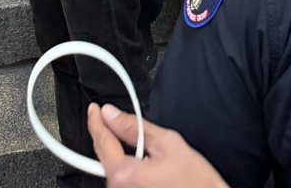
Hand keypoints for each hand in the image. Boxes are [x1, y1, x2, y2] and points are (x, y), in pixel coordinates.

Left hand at [88, 103, 228, 186]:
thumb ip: (134, 127)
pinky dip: (126, 170)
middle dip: (109, 137)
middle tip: (116, 121)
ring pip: (113, 169)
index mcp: (124, 175)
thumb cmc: (195, 181)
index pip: (102, 141)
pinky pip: (122, 182)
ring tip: (142, 149)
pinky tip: (142, 164)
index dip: (96, 121)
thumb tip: (112, 114)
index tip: (95, 110)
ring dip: (120, 155)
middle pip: (105, 156)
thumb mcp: (167, 143)